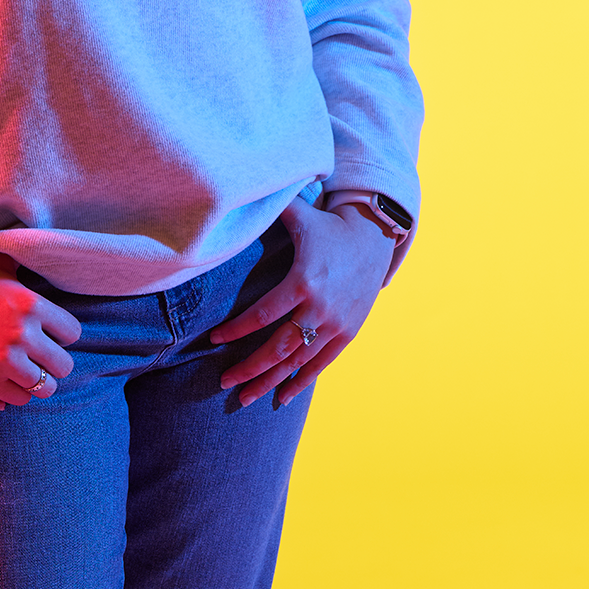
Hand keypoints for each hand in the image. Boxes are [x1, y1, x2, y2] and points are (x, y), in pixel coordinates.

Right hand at [0, 252, 81, 415]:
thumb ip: (23, 261)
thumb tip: (42, 250)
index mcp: (30, 309)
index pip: (72, 334)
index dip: (62, 334)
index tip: (51, 335)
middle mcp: (16, 344)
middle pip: (59, 370)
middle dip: (50, 365)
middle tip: (37, 360)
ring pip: (30, 394)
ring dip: (24, 385)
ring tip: (13, 372)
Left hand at [209, 200, 393, 407]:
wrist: (374, 239)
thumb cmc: (327, 226)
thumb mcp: (299, 215)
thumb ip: (269, 209)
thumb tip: (237, 190)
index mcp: (303, 281)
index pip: (264, 314)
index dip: (237, 330)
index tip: (214, 340)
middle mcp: (320, 307)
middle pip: (279, 347)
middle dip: (250, 367)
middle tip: (225, 382)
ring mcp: (336, 323)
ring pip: (298, 360)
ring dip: (271, 381)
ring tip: (246, 398)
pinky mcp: (348, 332)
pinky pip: (321, 363)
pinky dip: (301, 381)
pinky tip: (282, 397)